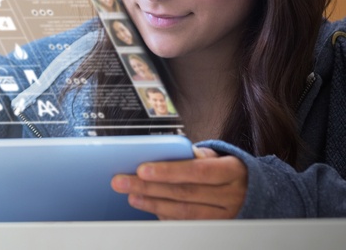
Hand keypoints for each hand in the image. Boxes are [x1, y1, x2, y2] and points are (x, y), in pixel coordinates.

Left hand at [111, 146, 247, 218]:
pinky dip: (167, 217)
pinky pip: (189, 224)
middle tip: (122, 182)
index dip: (169, 171)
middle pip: (185, 193)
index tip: (142, 169)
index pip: (197, 171)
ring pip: (185, 212)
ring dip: (153, 204)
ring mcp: (226, 215)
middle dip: (149, 187)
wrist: (258, 193)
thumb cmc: (228, 171)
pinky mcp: (218, 228)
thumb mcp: (219, 157)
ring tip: (132, 196)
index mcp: (231, 171)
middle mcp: (231, 195)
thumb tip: (171, 152)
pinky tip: (150, 208)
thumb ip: (196, 155)